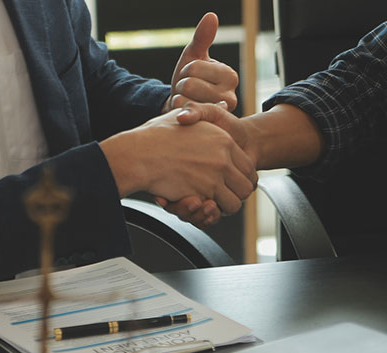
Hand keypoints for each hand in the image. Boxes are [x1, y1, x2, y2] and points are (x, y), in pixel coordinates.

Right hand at [101, 108, 256, 214]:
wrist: (139, 154)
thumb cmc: (157, 136)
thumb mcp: (184, 114)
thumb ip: (205, 112)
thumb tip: (223, 104)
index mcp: (223, 139)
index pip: (247, 166)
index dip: (241, 178)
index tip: (232, 183)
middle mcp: (224, 157)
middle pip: (247, 185)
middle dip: (237, 194)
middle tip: (225, 197)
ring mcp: (216, 175)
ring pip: (236, 201)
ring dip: (225, 206)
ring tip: (214, 204)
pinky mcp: (204, 191)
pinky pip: (219, 210)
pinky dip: (212, 213)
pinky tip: (201, 206)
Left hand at [165, 13, 238, 111]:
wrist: (185, 108)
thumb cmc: (190, 81)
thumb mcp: (194, 57)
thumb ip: (202, 38)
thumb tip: (211, 16)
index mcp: (230, 76)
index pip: (194, 67)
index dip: (185, 70)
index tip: (192, 76)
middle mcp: (231, 96)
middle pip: (190, 83)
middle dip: (182, 85)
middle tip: (188, 91)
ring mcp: (220, 116)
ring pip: (186, 99)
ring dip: (180, 98)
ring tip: (188, 101)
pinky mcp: (209, 128)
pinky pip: (184, 114)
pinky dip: (179, 111)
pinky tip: (186, 113)